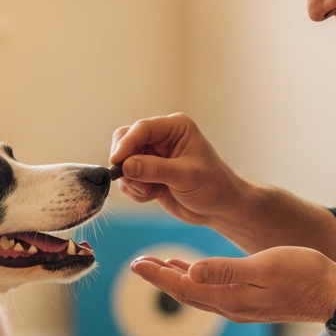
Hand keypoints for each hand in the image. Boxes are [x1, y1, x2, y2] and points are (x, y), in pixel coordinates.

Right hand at [109, 113, 247, 227]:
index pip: (141, 128)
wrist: (219, 208)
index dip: (126, 144)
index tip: (116, 162)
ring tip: (152, 191)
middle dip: (126, 163)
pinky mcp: (147, 173)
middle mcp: (161, 137)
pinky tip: (154, 195)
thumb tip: (126, 166)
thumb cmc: (213, 186)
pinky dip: (135, 190)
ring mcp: (152, 156)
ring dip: (132, 181)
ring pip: (123, 162)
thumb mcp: (186, 176)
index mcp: (174, 127)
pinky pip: (127, 179)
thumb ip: (155, 169)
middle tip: (135, 182)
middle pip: (125, 140)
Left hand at [128, 246, 335, 324]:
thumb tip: (191, 272)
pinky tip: (197, 271)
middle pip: (186, 294)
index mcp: (231, 299)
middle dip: (161, 278)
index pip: (184, 287)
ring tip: (160, 265)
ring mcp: (243, 308)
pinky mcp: (253, 303)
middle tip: (138, 264)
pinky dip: (198, 281)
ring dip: (177, 280)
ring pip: (199, 294)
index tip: (136, 264)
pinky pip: (214, 294)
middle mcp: (232, 308)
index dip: (158, 275)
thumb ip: (226, 271)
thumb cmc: (305, 275)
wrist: (335, 294)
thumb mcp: (264, 267)